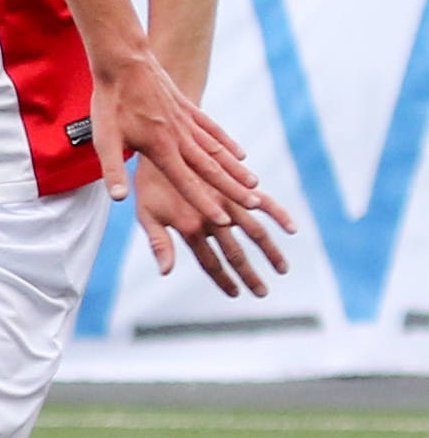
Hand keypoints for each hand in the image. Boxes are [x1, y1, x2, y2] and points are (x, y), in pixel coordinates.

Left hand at [83, 46, 270, 228]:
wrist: (124, 60)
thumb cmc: (110, 101)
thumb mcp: (103, 138)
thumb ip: (112, 169)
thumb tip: (119, 198)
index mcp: (160, 147)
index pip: (185, 181)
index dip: (203, 203)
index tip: (222, 220)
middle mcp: (180, 136)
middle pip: (211, 169)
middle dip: (232, 190)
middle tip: (255, 206)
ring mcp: (187, 122)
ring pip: (217, 151)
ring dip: (235, 170)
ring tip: (254, 186)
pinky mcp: (189, 110)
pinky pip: (213, 130)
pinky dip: (228, 144)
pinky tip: (241, 155)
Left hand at [134, 154, 296, 294]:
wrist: (160, 142)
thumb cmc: (148, 182)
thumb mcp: (146, 214)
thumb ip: (159, 243)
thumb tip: (165, 272)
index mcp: (188, 227)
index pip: (209, 262)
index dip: (223, 280)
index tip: (236, 294)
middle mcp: (212, 217)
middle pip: (235, 253)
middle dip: (249, 275)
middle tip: (263, 293)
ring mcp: (227, 201)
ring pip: (255, 232)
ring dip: (270, 252)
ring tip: (283, 269)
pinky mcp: (236, 183)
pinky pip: (264, 201)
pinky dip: (278, 214)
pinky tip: (291, 229)